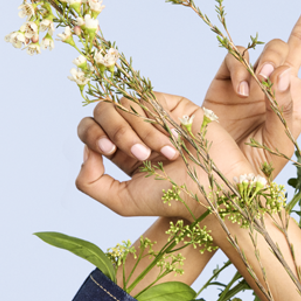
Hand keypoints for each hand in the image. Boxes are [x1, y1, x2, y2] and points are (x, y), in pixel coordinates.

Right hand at [75, 0, 300, 178]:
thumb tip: (286, 79)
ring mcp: (255, 76)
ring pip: (274, 46)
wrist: (209, 173)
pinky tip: (242, 92)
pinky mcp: (227, 76)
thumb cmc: (249, 172)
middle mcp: (283, 82)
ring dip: (273, 60)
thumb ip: (284, 113)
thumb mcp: (278, 149)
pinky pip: (238, 55)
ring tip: (263, 87)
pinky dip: (242, 69)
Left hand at [75, 92, 257, 218]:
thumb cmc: (173, 199)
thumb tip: (85, 151)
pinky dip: (157, 122)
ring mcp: (153, 115)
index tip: (108, 150)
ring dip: (143, 132)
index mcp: (119, 152)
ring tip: (166, 154)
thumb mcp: (122, 201)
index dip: (92, 134)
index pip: (89, 128)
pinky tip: (175, 142)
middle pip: (103, 110)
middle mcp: (134, 131)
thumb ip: (90, 183)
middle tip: (140, 154)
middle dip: (117, 130)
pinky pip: (148, 99)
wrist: (214, 190)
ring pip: (125, 104)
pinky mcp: (172, 104)